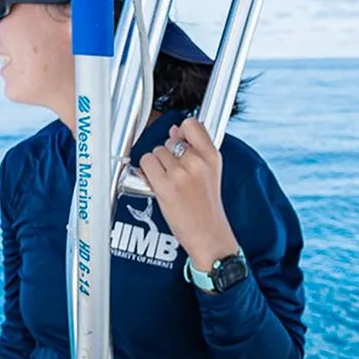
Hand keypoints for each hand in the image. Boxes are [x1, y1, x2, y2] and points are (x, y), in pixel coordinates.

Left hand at [138, 117, 238, 272]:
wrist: (207, 233)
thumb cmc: (206, 205)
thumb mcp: (210, 172)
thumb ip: (194, 148)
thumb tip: (175, 130)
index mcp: (211, 156)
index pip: (191, 124)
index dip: (181, 131)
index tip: (180, 140)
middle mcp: (197, 162)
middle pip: (169, 140)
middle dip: (168, 155)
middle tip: (178, 176)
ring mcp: (180, 173)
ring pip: (156, 152)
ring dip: (157, 165)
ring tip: (170, 183)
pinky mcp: (164, 185)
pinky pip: (146, 163)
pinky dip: (147, 173)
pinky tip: (158, 184)